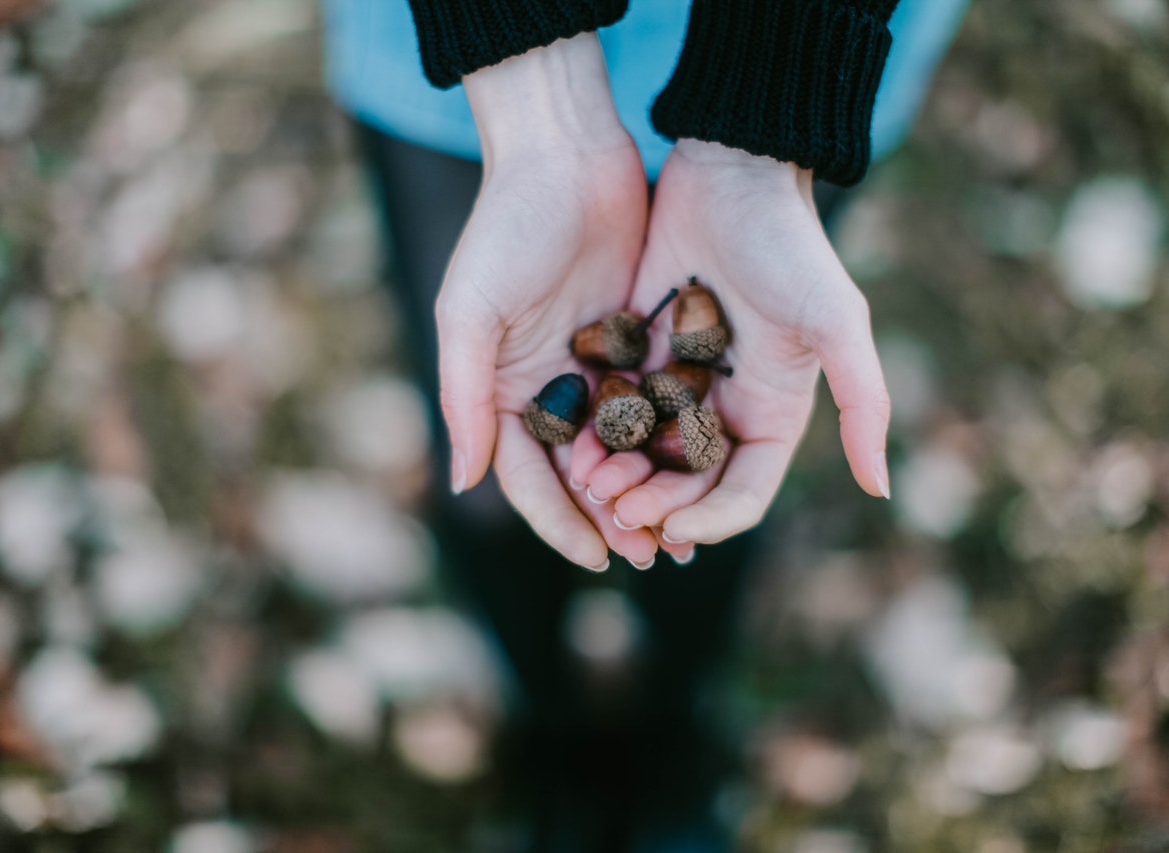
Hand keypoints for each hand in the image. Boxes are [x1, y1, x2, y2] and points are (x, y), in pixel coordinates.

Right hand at [438, 34, 658, 569]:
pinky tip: (703, 469)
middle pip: (580, 474)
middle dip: (612, 517)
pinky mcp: (633, 341)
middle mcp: (546, 388)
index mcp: (501, 391)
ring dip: (648, 489)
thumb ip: (464, 396)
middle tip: (651, 556)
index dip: (561, 521)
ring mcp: (592, 366)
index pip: (529, 477)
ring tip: (682, 531)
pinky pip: (655, 403)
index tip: (599, 557)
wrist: (565, 153)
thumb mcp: (470, 312)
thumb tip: (464, 483)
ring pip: (623, 447)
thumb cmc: (505, 228)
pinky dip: (673, 439)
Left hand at [576, 139, 891, 546]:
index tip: (671, 528)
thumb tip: (881, 489)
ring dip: (617, 476)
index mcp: (771, 415)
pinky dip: (592, 433)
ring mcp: (675, 384)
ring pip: (640, 455)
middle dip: (652, 504)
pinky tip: (569, 444)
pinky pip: (609, 409)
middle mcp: (723, 409)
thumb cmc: (789, 244)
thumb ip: (863, 401)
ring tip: (588, 481)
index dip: (709, 520)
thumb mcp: (836, 320)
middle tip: (614, 506)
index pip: (740, 494)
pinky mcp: (635, 353)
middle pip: (684, 485)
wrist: (731, 169)